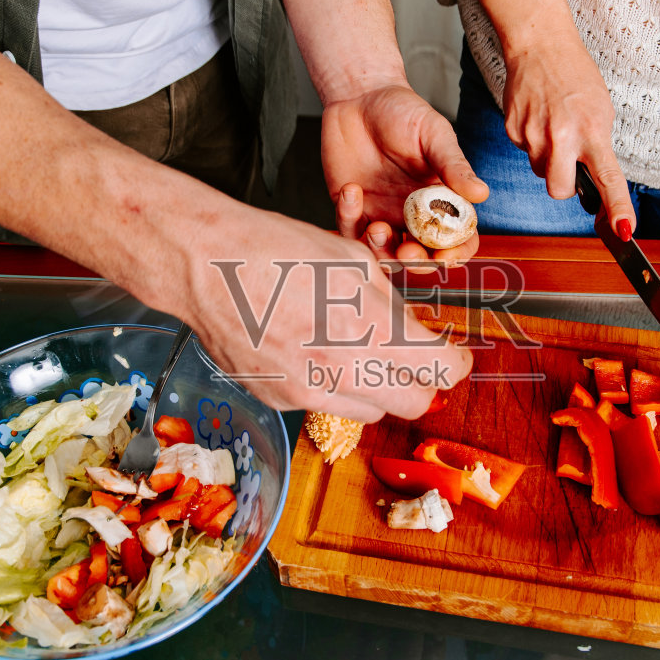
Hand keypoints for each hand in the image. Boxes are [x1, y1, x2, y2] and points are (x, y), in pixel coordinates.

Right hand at [176, 206, 473, 420]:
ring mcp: (305, 392)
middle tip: (416, 360)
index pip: (441, 371)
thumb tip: (410, 329)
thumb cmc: (272, 249)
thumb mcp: (352, 260)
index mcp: (368, 330)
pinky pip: (323, 404)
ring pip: (368, 411)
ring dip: (377, 387)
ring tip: (359, 350)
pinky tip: (315, 350)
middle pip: (412, 405)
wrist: (202, 266)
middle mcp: (340, 371)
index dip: (456, 361)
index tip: (454, 354)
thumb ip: (391, 304)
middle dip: (422, 383)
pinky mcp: (277, 399)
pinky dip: (332, 384)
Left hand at [322, 83, 488, 269]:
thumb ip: (453, 165)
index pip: (457, 237)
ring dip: (380, 249)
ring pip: (383, 251)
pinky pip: (349, 228)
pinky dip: (348, 218)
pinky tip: (352, 191)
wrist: (359, 96)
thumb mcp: (433, 134)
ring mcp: (382, 212)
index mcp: (442, 198)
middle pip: (420, 254)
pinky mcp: (352, 207)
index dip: (455, 253)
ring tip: (377, 227)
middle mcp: (414, 213)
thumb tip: (481, 194)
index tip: (446, 255)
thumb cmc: (403, 111)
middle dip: (415, 261)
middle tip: (407, 251)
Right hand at [501, 27, 635, 238]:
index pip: (608, 178)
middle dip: (562, 185)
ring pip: (539, 170)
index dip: (617, 207)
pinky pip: (524, 151)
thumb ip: (597, 146)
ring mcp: (534, 134)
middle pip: (558, 190)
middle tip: (567, 163)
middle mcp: (563, 136)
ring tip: (552, 125)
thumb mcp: (600, 110)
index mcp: (592, 131)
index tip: (623, 230)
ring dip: (547, 159)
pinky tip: (537, 117)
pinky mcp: (513, 129)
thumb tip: (591, 178)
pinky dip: (532, 141)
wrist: (541, 46)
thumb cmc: (575, 77)